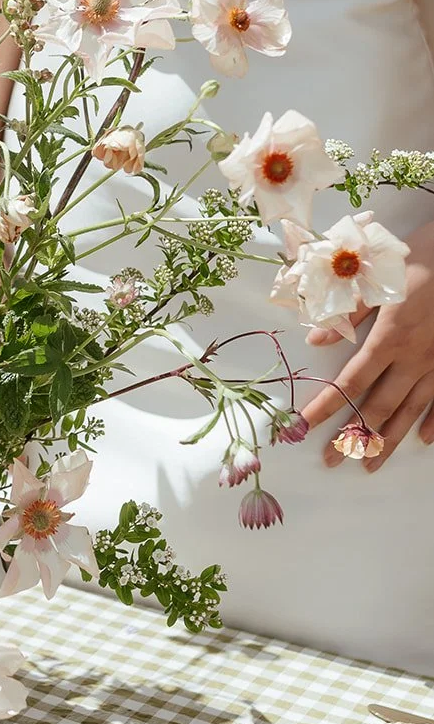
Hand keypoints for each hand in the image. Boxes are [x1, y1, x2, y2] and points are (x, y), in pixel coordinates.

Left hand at [301, 217, 433, 470]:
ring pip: (411, 411)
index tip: (302, 428)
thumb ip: (348, 312)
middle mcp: (414, 358)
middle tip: (332, 462)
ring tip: (370, 465)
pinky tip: (424, 441)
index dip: (325, 408)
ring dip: (389, 441)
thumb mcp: (379, 278)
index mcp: (389, 337)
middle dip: (353, 437)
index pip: (350, 383)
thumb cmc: (422, 258)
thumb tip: (315, 341)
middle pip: (379, 407)